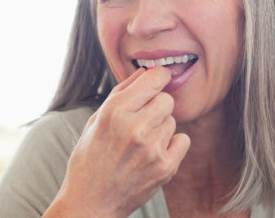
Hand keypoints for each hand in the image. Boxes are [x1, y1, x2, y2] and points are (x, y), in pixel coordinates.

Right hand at [45, 67, 190, 217]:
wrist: (90, 202)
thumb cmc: (90, 158)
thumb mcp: (96, 119)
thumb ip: (121, 92)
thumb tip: (145, 71)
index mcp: (115, 111)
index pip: (153, 79)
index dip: (160, 76)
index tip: (161, 78)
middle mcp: (134, 127)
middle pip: (167, 99)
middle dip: (157, 105)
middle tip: (145, 119)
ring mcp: (151, 148)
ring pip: (173, 121)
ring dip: (161, 128)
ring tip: (142, 142)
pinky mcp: (164, 167)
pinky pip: (183, 140)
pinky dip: (173, 144)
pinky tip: (155, 152)